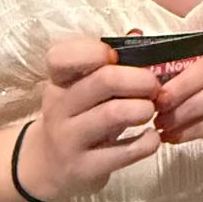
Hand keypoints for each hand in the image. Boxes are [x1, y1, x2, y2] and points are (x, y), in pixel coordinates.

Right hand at [17, 38, 163, 200]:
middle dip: (139, 79)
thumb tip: (137, 33)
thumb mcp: (85, 89)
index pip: (61, 56)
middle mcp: (58, 107)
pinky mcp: (84, 168)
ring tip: (151, 110)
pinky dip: (147, 142)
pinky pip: (123, 152)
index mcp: (58, 81)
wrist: (48, 167)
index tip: (116, 56)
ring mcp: (69, 139)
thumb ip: (110, 62)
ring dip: (143, 108)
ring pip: (113, 114)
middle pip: (103, 81)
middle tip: (155, 86)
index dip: (93, 50)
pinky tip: (152, 138)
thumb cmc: (78, 117)